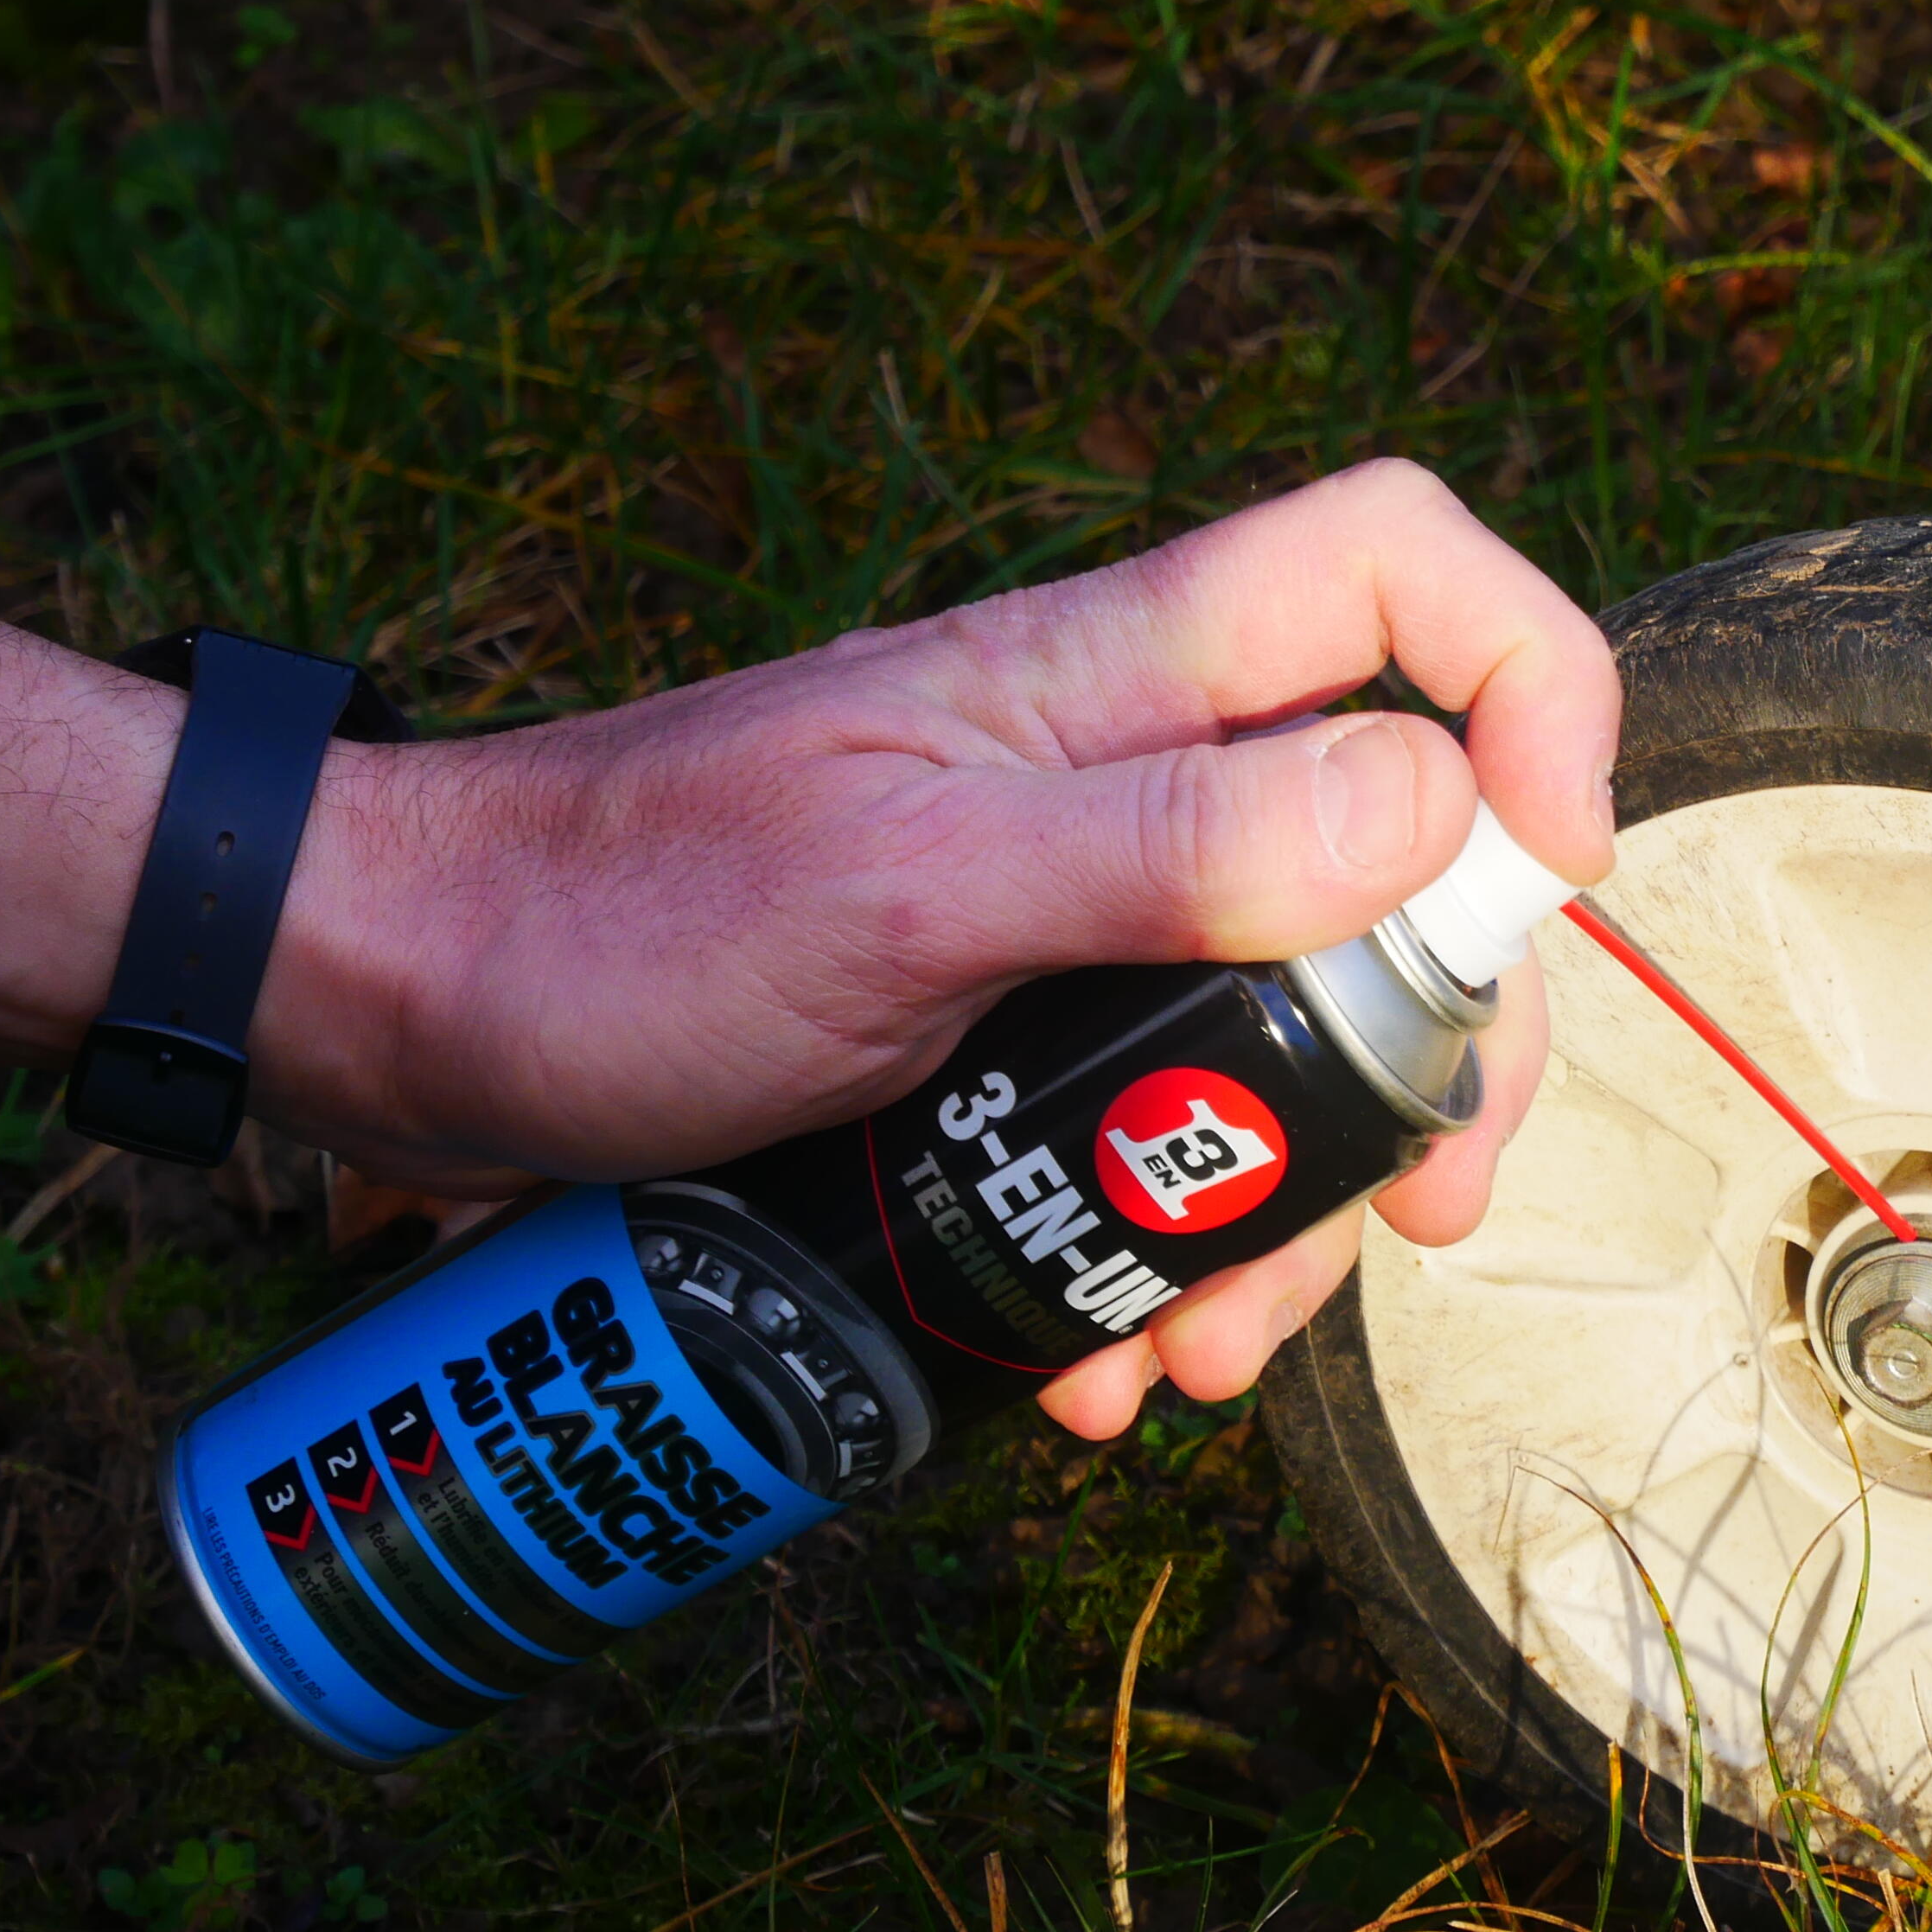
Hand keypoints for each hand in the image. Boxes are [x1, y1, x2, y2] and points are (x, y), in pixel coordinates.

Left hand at [261, 459, 1616, 1436]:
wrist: (393, 1011)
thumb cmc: (611, 926)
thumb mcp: (906, 897)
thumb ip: (1170, 840)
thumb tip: (1436, 804)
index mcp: (1113, 678)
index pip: (1400, 571)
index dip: (1527, 684)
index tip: (1537, 879)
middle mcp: (1117, 771)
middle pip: (1397, 848)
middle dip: (1436, 1044)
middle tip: (1425, 1199)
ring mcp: (1061, 902)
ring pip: (1283, 1024)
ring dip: (1286, 1202)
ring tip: (1204, 1346)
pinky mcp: (994, 1025)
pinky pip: (1151, 1126)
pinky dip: (1157, 1249)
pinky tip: (1098, 1359)